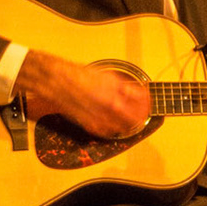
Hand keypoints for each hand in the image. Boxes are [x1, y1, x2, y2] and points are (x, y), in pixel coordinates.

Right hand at [12, 52, 150, 138]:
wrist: (56, 80)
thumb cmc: (77, 74)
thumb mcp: (103, 75)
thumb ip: (119, 84)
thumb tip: (133, 90)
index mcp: (115, 88)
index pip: (139, 98)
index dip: (147, 101)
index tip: (150, 101)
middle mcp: (110, 103)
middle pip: (134, 115)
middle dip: (141, 115)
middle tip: (145, 114)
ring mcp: (100, 115)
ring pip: (122, 126)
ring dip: (130, 125)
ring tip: (134, 123)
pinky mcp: (89, 124)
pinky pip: (106, 131)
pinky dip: (114, 130)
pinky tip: (117, 128)